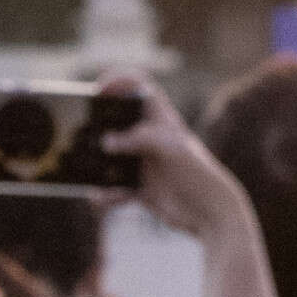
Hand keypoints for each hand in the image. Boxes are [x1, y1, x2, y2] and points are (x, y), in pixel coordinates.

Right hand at [100, 73, 249, 238]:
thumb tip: (106, 142)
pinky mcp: (141, 188)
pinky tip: (105, 198)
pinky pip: (115, 188)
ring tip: (89, 174)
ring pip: (111, 159)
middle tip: (84, 135)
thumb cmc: (197, 174)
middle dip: (98, 128)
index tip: (99, 89)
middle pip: (117, 123)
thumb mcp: (170, 147)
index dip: (120, 81)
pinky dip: (107, 194)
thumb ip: (138, 139)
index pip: (140, 88)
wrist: (211, 214)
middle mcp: (150, 139)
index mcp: (162, 120)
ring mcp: (145, 163)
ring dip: (98, 167)